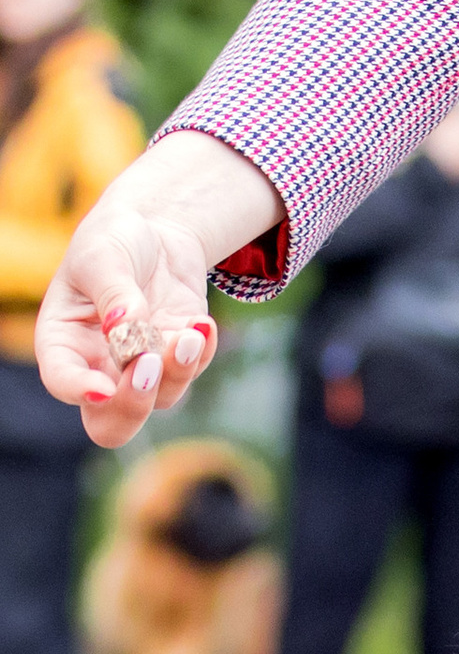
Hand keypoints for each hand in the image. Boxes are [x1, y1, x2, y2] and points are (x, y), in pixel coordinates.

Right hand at [35, 136, 285, 446]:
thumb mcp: (103, 255)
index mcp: (63, 342)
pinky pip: (192, 371)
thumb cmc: (113, 241)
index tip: (102, 388)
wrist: (155, 232)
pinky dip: (201, 352)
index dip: (79, 391)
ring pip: (160, 399)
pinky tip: (201, 323)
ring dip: (177, 370)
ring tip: (190, 331)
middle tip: (148, 364)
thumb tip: (124, 327)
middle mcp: (98, 366)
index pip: (62, 380)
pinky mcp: (177, 357)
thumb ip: (113, 292)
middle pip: (110, 422)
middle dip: (132, 405)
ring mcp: (140, 368)